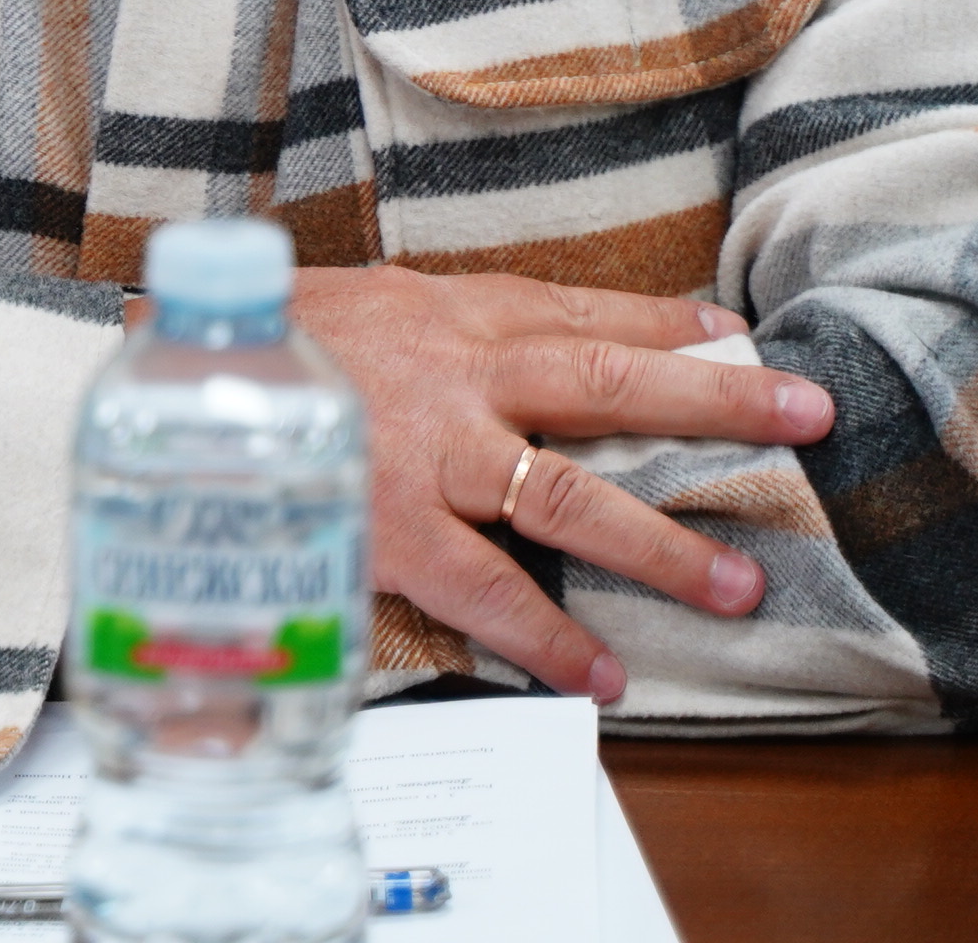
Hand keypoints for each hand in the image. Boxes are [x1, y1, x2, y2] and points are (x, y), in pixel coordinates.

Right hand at [282, 265, 836, 702]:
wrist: (169, 384)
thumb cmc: (260, 346)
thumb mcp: (358, 304)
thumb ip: (438, 324)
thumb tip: (516, 334)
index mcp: (448, 314)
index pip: (577, 310)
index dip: (662, 321)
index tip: (735, 331)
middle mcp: (454, 375)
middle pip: (605, 382)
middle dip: (713, 401)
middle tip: (808, 417)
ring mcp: (428, 456)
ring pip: (567, 498)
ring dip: (661, 545)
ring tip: (738, 585)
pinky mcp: (392, 529)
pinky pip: (488, 593)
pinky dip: (549, 638)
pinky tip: (602, 674)